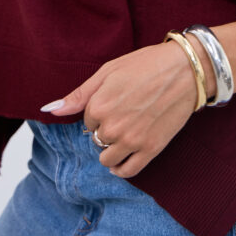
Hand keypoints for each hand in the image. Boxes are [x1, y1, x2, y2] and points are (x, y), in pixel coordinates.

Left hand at [40, 40, 210, 177]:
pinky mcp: (151, 149)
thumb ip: (78, 94)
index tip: (115, 100)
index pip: (87, 121)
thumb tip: (49, 109)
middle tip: (124, 112)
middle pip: (96, 140)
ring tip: (125, 132)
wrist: (185, 70)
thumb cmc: (146, 64)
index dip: (99, 111)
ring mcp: (132, 140)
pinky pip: (127, 171)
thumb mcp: (108, 71)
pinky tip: (124, 158)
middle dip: (106, 129)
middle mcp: (113, 126)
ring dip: (111, 149)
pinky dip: (121, 168)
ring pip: (107, 159)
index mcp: (99, 105)